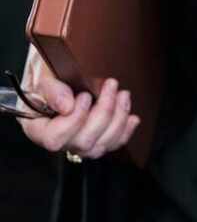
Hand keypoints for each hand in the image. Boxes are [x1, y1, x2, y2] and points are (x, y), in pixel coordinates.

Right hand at [18, 47, 139, 159]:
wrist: (56, 77)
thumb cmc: (46, 78)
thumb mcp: (42, 77)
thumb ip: (52, 90)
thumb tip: (67, 106)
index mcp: (38, 129)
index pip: (54, 138)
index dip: (74, 120)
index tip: (85, 96)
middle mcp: (59, 142)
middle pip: (84, 142)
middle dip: (103, 113)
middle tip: (111, 86)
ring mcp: (78, 144)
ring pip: (102, 145)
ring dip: (118, 118)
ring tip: (123, 94)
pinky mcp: (95, 142)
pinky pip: (113, 144)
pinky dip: (126, 131)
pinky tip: (132, 117)